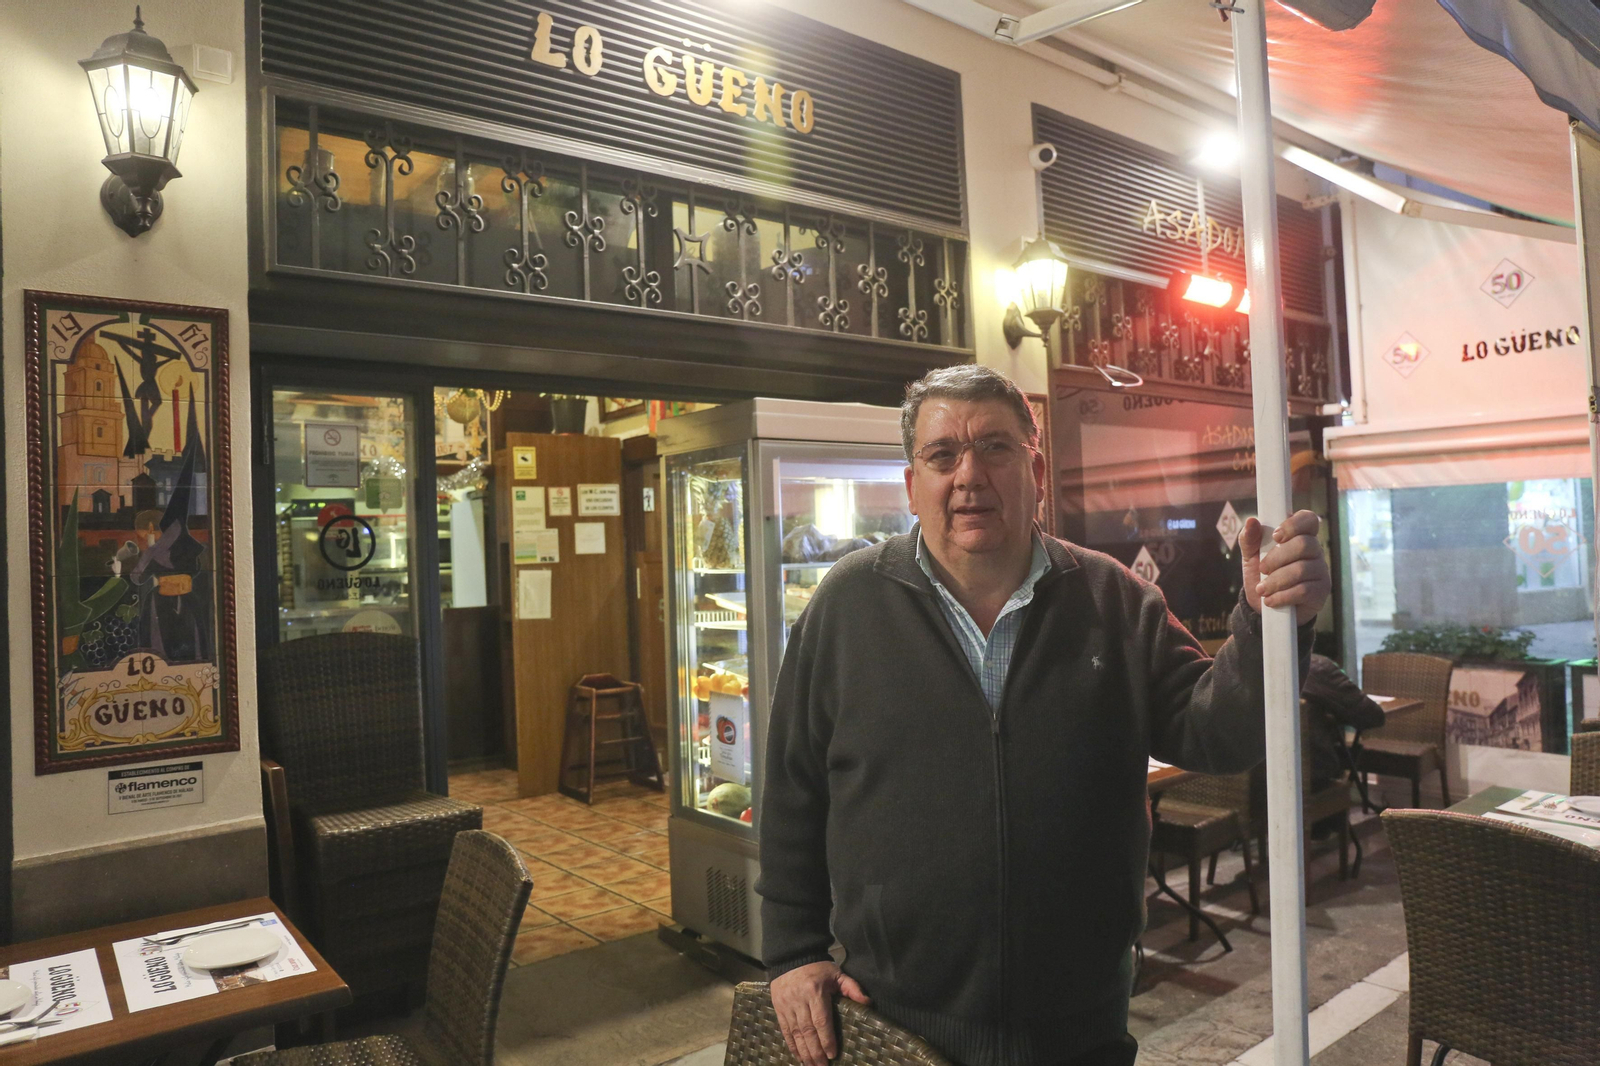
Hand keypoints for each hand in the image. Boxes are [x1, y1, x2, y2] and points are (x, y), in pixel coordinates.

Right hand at [770, 960, 871, 1065]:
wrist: (791, 957)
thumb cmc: (818, 968)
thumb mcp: (837, 974)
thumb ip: (852, 988)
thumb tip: (867, 1004)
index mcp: (815, 991)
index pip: (821, 1020)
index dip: (826, 1039)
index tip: (832, 1054)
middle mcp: (799, 1000)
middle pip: (808, 1031)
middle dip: (815, 1052)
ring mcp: (787, 1004)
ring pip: (795, 1033)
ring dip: (804, 1052)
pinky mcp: (778, 1008)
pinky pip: (785, 1030)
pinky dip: (791, 1045)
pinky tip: (798, 1057)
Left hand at [1241, 510, 1328, 624]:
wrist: (1264, 607)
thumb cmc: (1261, 575)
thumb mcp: (1250, 555)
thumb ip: (1249, 538)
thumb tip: (1251, 521)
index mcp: (1299, 535)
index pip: (1308, 519)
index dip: (1294, 525)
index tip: (1275, 536)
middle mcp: (1314, 550)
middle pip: (1304, 544)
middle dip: (1277, 558)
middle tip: (1262, 569)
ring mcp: (1320, 570)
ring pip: (1302, 570)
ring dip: (1276, 581)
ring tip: (1262, 589)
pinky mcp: (1321, 591)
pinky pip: (1304, 590)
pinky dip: (1282, 596)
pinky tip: (1271, 600)